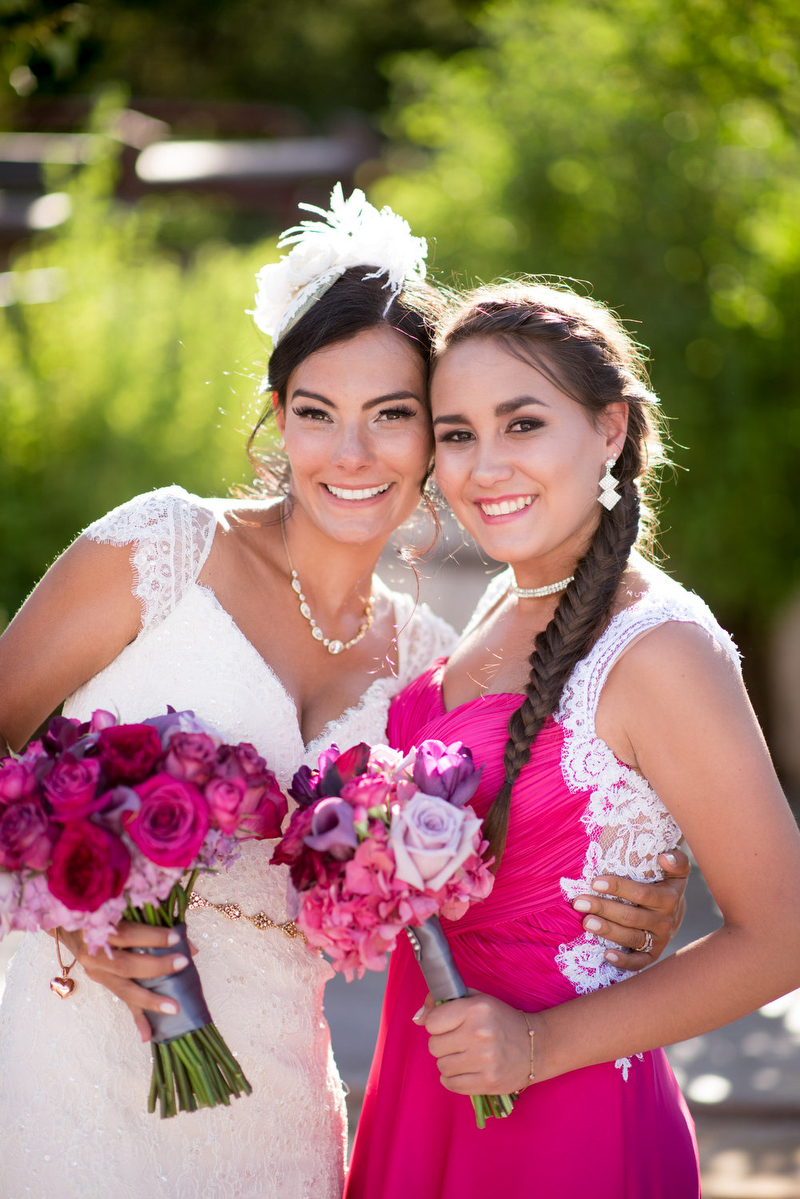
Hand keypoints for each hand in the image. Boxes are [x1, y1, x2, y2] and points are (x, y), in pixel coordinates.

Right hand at [54, 923, 195, 1042]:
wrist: (72, 924)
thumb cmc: (105, 911)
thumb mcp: (125, 910)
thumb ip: (155, 922)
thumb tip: (189, 946)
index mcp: (97, 930)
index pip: (127, 935)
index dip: (152, 937)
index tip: (175, 938)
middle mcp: (93, 954)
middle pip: (126, 965)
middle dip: (156, 967)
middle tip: (182, 964)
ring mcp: (96, 972)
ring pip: (123, 989)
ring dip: (149, 1000)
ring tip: (173, 1009)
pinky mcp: (102, 983)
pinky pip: (122, 999)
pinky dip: (137, 1017)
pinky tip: (148, 1034)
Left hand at [415, 991, 537, 1095]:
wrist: (535, 1047)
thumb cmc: (501, 1020)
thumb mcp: (477, 1001)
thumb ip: (445, 1003)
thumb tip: (417, 1017)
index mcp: (476, 1009)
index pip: (432, 1022)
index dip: (437, 1024)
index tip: (448, 1025)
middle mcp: (479, 1033)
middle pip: (434, 1046)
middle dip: (443, 1044)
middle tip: (459, 1042)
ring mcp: (484, 1060)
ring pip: (442, 1066)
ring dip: (449, 1062)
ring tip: (466, 1056)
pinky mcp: (488, 1082)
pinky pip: (451, 1084)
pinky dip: (453, 1079)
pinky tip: (466, 1070)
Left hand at [572, 848, 689, 970]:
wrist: (677, 911)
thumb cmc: (666, 884)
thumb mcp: (675, 871)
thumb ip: (676, 860)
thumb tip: (664, 857)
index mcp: (668, 898)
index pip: (641, 893)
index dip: (618, 887)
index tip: (594, 882)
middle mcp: (665, 921)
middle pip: (631, 916)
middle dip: (603, 908)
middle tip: (579, 902)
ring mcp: (659, 939)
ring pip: (631, 938)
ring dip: (607, 931)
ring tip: (586, 922)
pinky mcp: (653, 954)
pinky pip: (640, 962)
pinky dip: (624, 961)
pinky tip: (607, 955)